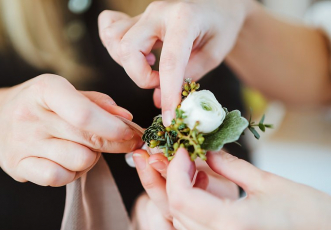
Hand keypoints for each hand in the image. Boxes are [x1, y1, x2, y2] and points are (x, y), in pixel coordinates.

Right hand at [0, 74, 140, 185]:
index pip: (84, 113)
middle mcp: (30, 115)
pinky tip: (68, 163)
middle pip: (88, 139)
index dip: (114, 127)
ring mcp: (22, 143)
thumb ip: (97, 102)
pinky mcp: (18, 166)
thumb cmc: (39, 106)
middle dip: (116, 143)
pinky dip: (72, 174)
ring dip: (91, 158)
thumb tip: (126, 117)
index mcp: (45, 89)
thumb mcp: (65, 93)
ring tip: (84, 148)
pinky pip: (59, 178)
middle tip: (128, 143)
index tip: (131, 132)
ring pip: (79, 161)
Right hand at [98, 0, 255, 124]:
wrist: (219, 3)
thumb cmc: (221, 25)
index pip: (169, 62)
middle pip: (128, 48)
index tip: (169, 117)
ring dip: (128, 64)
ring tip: (150, 68)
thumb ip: (189, 76)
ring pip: (114, 39)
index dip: (168, 93)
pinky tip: (137, 56)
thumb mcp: (215, 53)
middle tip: (160, 83)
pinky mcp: (137, 18)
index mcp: (184, 18)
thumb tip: (160, 101)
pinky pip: (110, 28)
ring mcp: (144, 13)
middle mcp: (158, 12)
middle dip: (140, 76)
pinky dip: (115, 48)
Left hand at [165, 149, 330, 229]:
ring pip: (185, 224)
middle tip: (186, 156)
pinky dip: (195, 209)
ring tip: (196, 170)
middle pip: (177, 213)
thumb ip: (229, 166)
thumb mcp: (267, 180)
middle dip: (175, 181)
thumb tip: (207, 153)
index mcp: (234, 226)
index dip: (176, 171)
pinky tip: (207, 189)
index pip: (181, 199)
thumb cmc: (312, 212)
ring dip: (183, 196)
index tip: (183, 151)